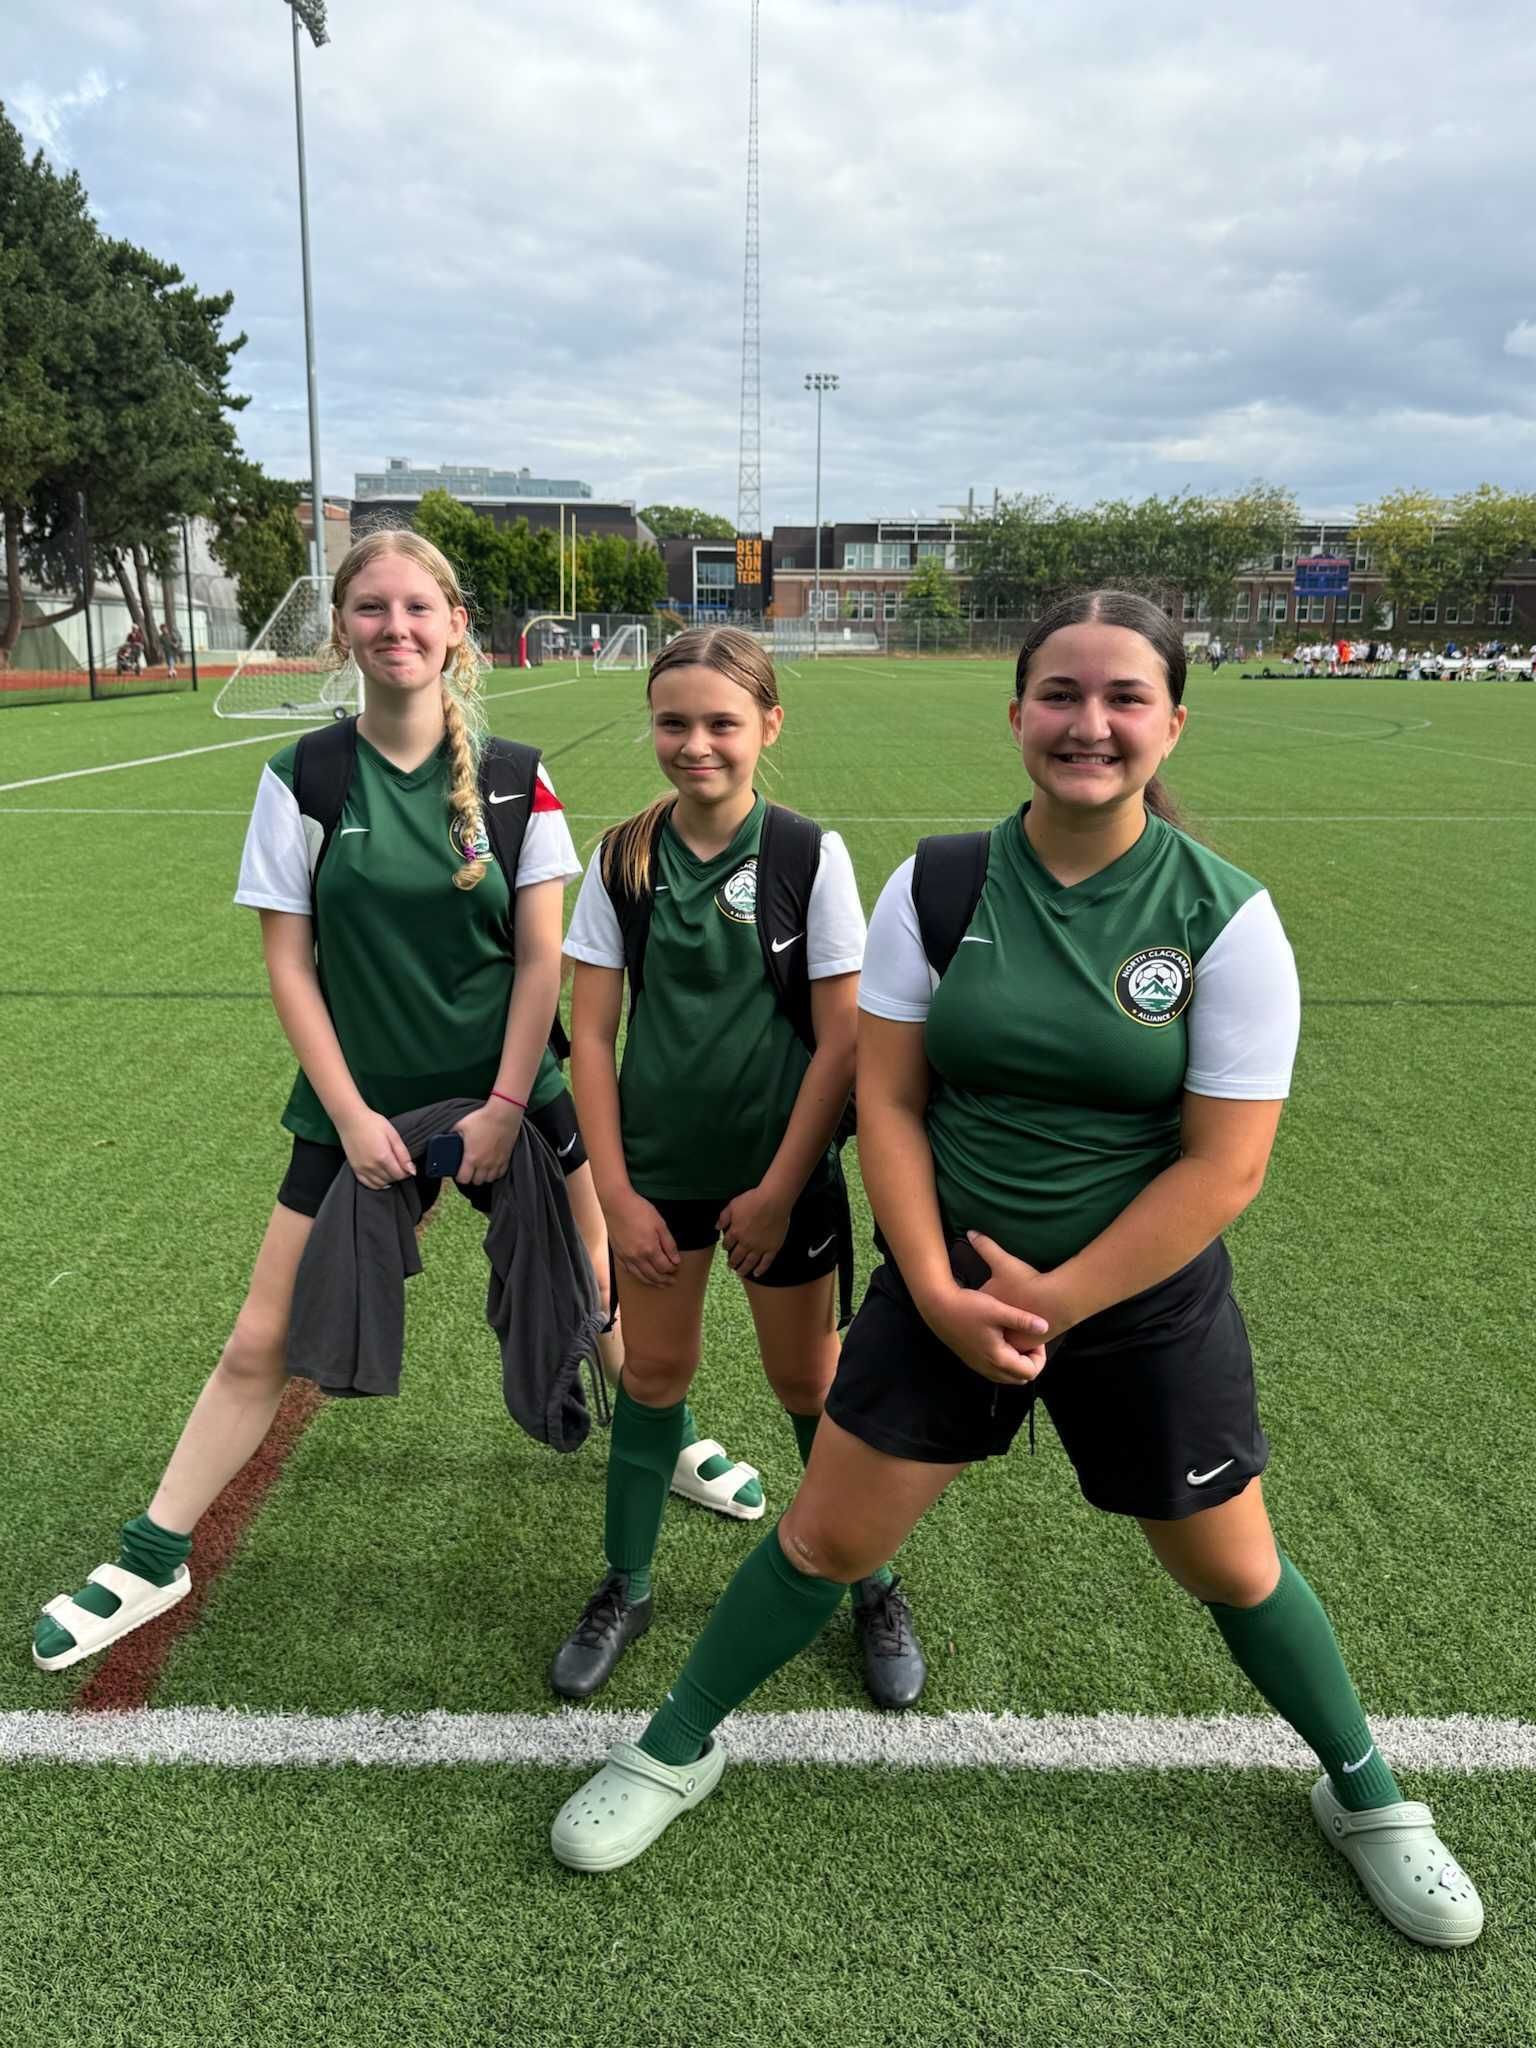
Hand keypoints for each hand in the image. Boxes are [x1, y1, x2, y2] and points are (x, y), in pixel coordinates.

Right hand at [337, 1109, 414, 1190]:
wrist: (351, 1119)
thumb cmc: (373, 1123)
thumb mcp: (393, 1135)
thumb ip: (403, 1154)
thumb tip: (412, 1170)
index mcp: (383, 1157)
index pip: (399, 1175)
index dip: (406, 1172)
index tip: (407, 1166)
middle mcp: (372, 1166)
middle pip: (390, 1179)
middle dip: (397, 1174)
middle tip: (399, 1165)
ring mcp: (362, 1169)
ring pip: (380, 1184)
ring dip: (388, 1179)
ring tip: (390, 1169)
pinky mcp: (354, 1169)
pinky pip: (367, 1184)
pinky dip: (376, 1184)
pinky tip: (381, 1178)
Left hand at [453, 1100, 523, 1184]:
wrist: (503, 1115)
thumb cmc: (482, 1119)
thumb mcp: (461, 1125)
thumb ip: (453, 1134)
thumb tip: (447, 1137)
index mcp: (471, 1158)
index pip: (463, 1179)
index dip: (459, 1177)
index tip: (458, 1173)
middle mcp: (484, 1163)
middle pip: (477, 1181)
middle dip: (471, 1177)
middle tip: (469, 1170)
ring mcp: (496, 1162)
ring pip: (489, 1179)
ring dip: (483, 1176)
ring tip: (480, 1170)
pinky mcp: (506, 1158)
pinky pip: (501, 1173)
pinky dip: (495, 1173)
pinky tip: (491, 1167)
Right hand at [607, 1189, 681, 1287]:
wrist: (617, 1204)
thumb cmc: (640, 1211)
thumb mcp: (660, 1224)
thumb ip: (669, 1244)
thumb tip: (676, 1260)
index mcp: (649, 1249)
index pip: (664, 1267)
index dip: (672, 1269)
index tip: (676, 1267)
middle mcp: (637, 1257)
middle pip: (653, 1276)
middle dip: (664, 1280)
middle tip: (672, 1282)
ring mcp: (626, 1257)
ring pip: (640, 1277)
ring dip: (652, 1282)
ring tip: (660, 1284)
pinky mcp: (618, 1254)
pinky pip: (628, 1271)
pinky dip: (637, 1276)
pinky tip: (642, 1276)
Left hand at [716, 1184, 791, 1278]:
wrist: (773, 1201)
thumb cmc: (753, 1200)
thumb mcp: (733, 1205)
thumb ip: (724, 1217)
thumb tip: (716, 1227)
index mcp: (735, 1232)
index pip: (727, 1243)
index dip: (725, 1247)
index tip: (726, 1249)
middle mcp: (746, 1243)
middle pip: (736, 1256)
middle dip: (732, 1262)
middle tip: (730, 1266)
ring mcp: (760, 1247)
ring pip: (749, 1262)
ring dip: (743, 1269)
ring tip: (739, 1273)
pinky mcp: (772, 1248)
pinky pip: (766, 1262)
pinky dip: (760, 1269)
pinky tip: (756, 1274)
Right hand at [916, 1280, 1048, 1386]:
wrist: (938, 1306)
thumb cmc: (968, 1306)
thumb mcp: (998, 1310)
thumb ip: (1023, 1320)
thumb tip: (1045, 1327)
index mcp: (998, 1358)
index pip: (1030, 1372)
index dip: (1040, 1357)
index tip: (1035, 1337)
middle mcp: (988, 1368)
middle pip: (1020, 1379)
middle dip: (1030, 1362)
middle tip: (1030, 1341)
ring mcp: (978, 1366)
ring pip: (1007, 1376)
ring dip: (1017, 1363)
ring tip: (1017, 1340)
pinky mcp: (972, 1360)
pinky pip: (996, 1371)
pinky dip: (1005, 1362)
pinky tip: (1003, 1340)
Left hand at [966, 1231, 1076, 1343]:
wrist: (1057, 1300)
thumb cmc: (1027, 1282)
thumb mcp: (1003, 1262)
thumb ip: (986, 1247)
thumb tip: (970, 1231)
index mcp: (987, 1313)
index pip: (974, 1310)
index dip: (976, 1303)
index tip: (976, 1297)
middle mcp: (997, 1332)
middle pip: (988, 1327)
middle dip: (987, 1322)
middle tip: (988, 1311)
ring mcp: (1014, 1341)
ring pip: (1005, 1337)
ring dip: (1006, 1330)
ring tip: (1008, 1317)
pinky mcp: (1030, 1345)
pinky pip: (1021, 1342)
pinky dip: (1022, 1334)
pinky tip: (1026, 1322)